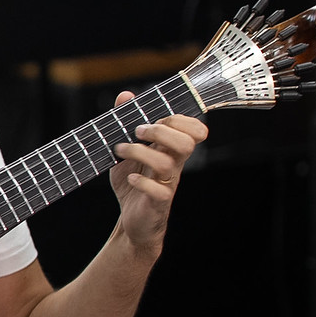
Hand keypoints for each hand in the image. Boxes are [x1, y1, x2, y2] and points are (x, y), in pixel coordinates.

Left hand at [108, 96, 207, 255]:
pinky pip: (159, 191)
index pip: (194, 129)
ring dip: (140, 152)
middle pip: (186, 142)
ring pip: (168, 163)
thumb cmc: (133, 182)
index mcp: (171, 149)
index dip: (178, 119)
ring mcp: (167, 183)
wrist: (132, 221)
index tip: (149, 119)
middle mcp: (174, 164)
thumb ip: (126, 122)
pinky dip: (141, 182)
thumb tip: (126, 95)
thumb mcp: (127, 149)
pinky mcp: (158, 202)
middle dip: (160, 131)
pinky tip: (129, 179)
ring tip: (121, 151)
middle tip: (137, 132)